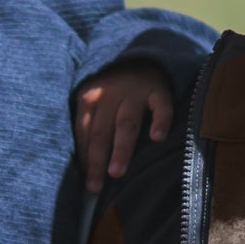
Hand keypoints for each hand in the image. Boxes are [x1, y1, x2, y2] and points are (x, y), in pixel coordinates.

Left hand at [73, 61, 173, 193]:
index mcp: (89, 98)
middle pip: (101, 131)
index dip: (84, 159)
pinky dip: (160, 121)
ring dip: (121, 148)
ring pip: (126, 123)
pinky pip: (160, 106)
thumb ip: (90, 126)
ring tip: (117, 172)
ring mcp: (135, 91)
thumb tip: (84, 167)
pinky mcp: (159, 89)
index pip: (83, 132)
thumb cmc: (115, 89)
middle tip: (96, 186)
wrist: (144, 57)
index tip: (86, 185)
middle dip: (97, 160)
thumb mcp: (96, 100)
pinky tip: (157, 137)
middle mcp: (109, 94)